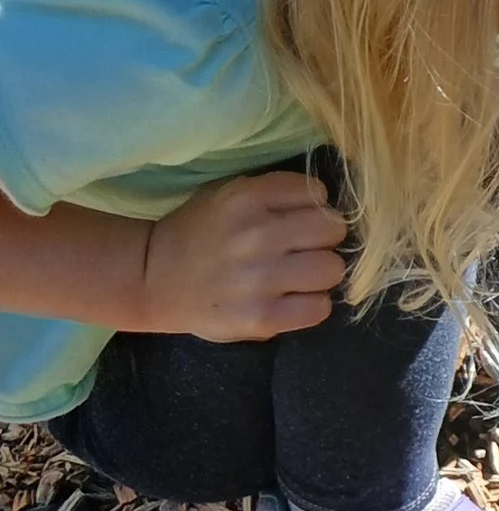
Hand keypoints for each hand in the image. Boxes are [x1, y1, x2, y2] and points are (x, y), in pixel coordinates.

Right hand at [138, 170, 348, 341]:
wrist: (153, 279)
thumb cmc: (200, 233)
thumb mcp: (228, 194)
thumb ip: (275, 193)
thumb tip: (327, 204)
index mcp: (247, 198)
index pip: (317, 193)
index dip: (313, 207)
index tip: (299, 219)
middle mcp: (256, 235)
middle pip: (333, 231)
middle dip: (323, 239)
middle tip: (304, 249)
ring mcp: (260, 279)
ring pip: (332, 269)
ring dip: (321, 273)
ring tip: (299, 276)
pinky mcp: (262, 317)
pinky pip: (319, 308)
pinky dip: (313, 304)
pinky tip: (294, 299)